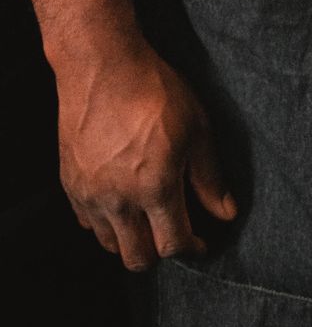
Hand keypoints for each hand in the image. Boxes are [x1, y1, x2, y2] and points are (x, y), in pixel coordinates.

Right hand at [56, 37, 235, 270]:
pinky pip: (87, 223)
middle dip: (160, 254)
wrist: (101, 68)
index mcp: (154, 188)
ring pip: (109, 245)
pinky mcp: (70, 185)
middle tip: (173, 233)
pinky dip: (105, 222)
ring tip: (147, 217)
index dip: (192, 249)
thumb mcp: (196, 129)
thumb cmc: (155, 91)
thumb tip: (226, 213)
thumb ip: (209, 178)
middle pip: (137, 259)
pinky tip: (121, 201)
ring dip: (131, 239)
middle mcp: (118, 200)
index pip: (173, 244)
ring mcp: (89, 195)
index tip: (201, 242)